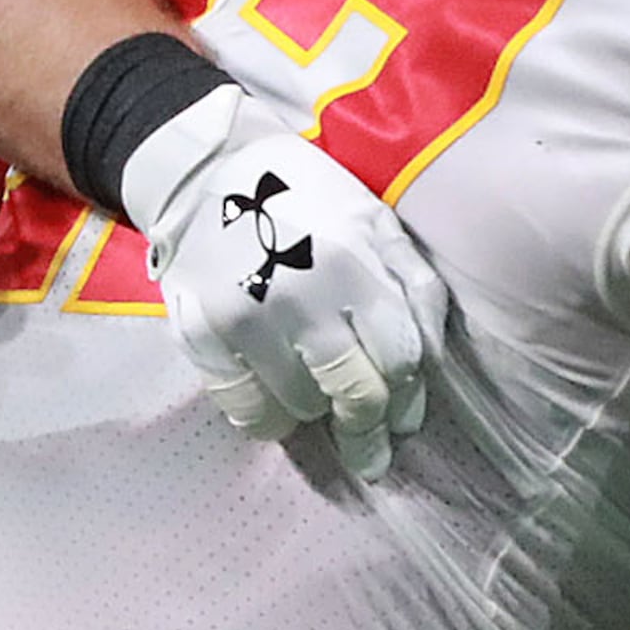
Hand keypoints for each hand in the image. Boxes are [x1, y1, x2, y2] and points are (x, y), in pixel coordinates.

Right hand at [119, 82, 454, 481]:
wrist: (206, 172)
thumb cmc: (306, 198)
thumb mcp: (375, 222)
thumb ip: (413, 285)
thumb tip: (429, 362)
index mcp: (355, 266)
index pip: (399, 359)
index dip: (407, 399)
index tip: (405, 422)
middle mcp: (303, 298)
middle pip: (355, 393)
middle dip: (369, 433)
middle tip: (373, 457)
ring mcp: (247, 319)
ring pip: (300, 407)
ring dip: (315, 413)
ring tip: (317, 402)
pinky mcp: (201, 334)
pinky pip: (241, 406)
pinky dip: (264, 421)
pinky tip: (276, 414)